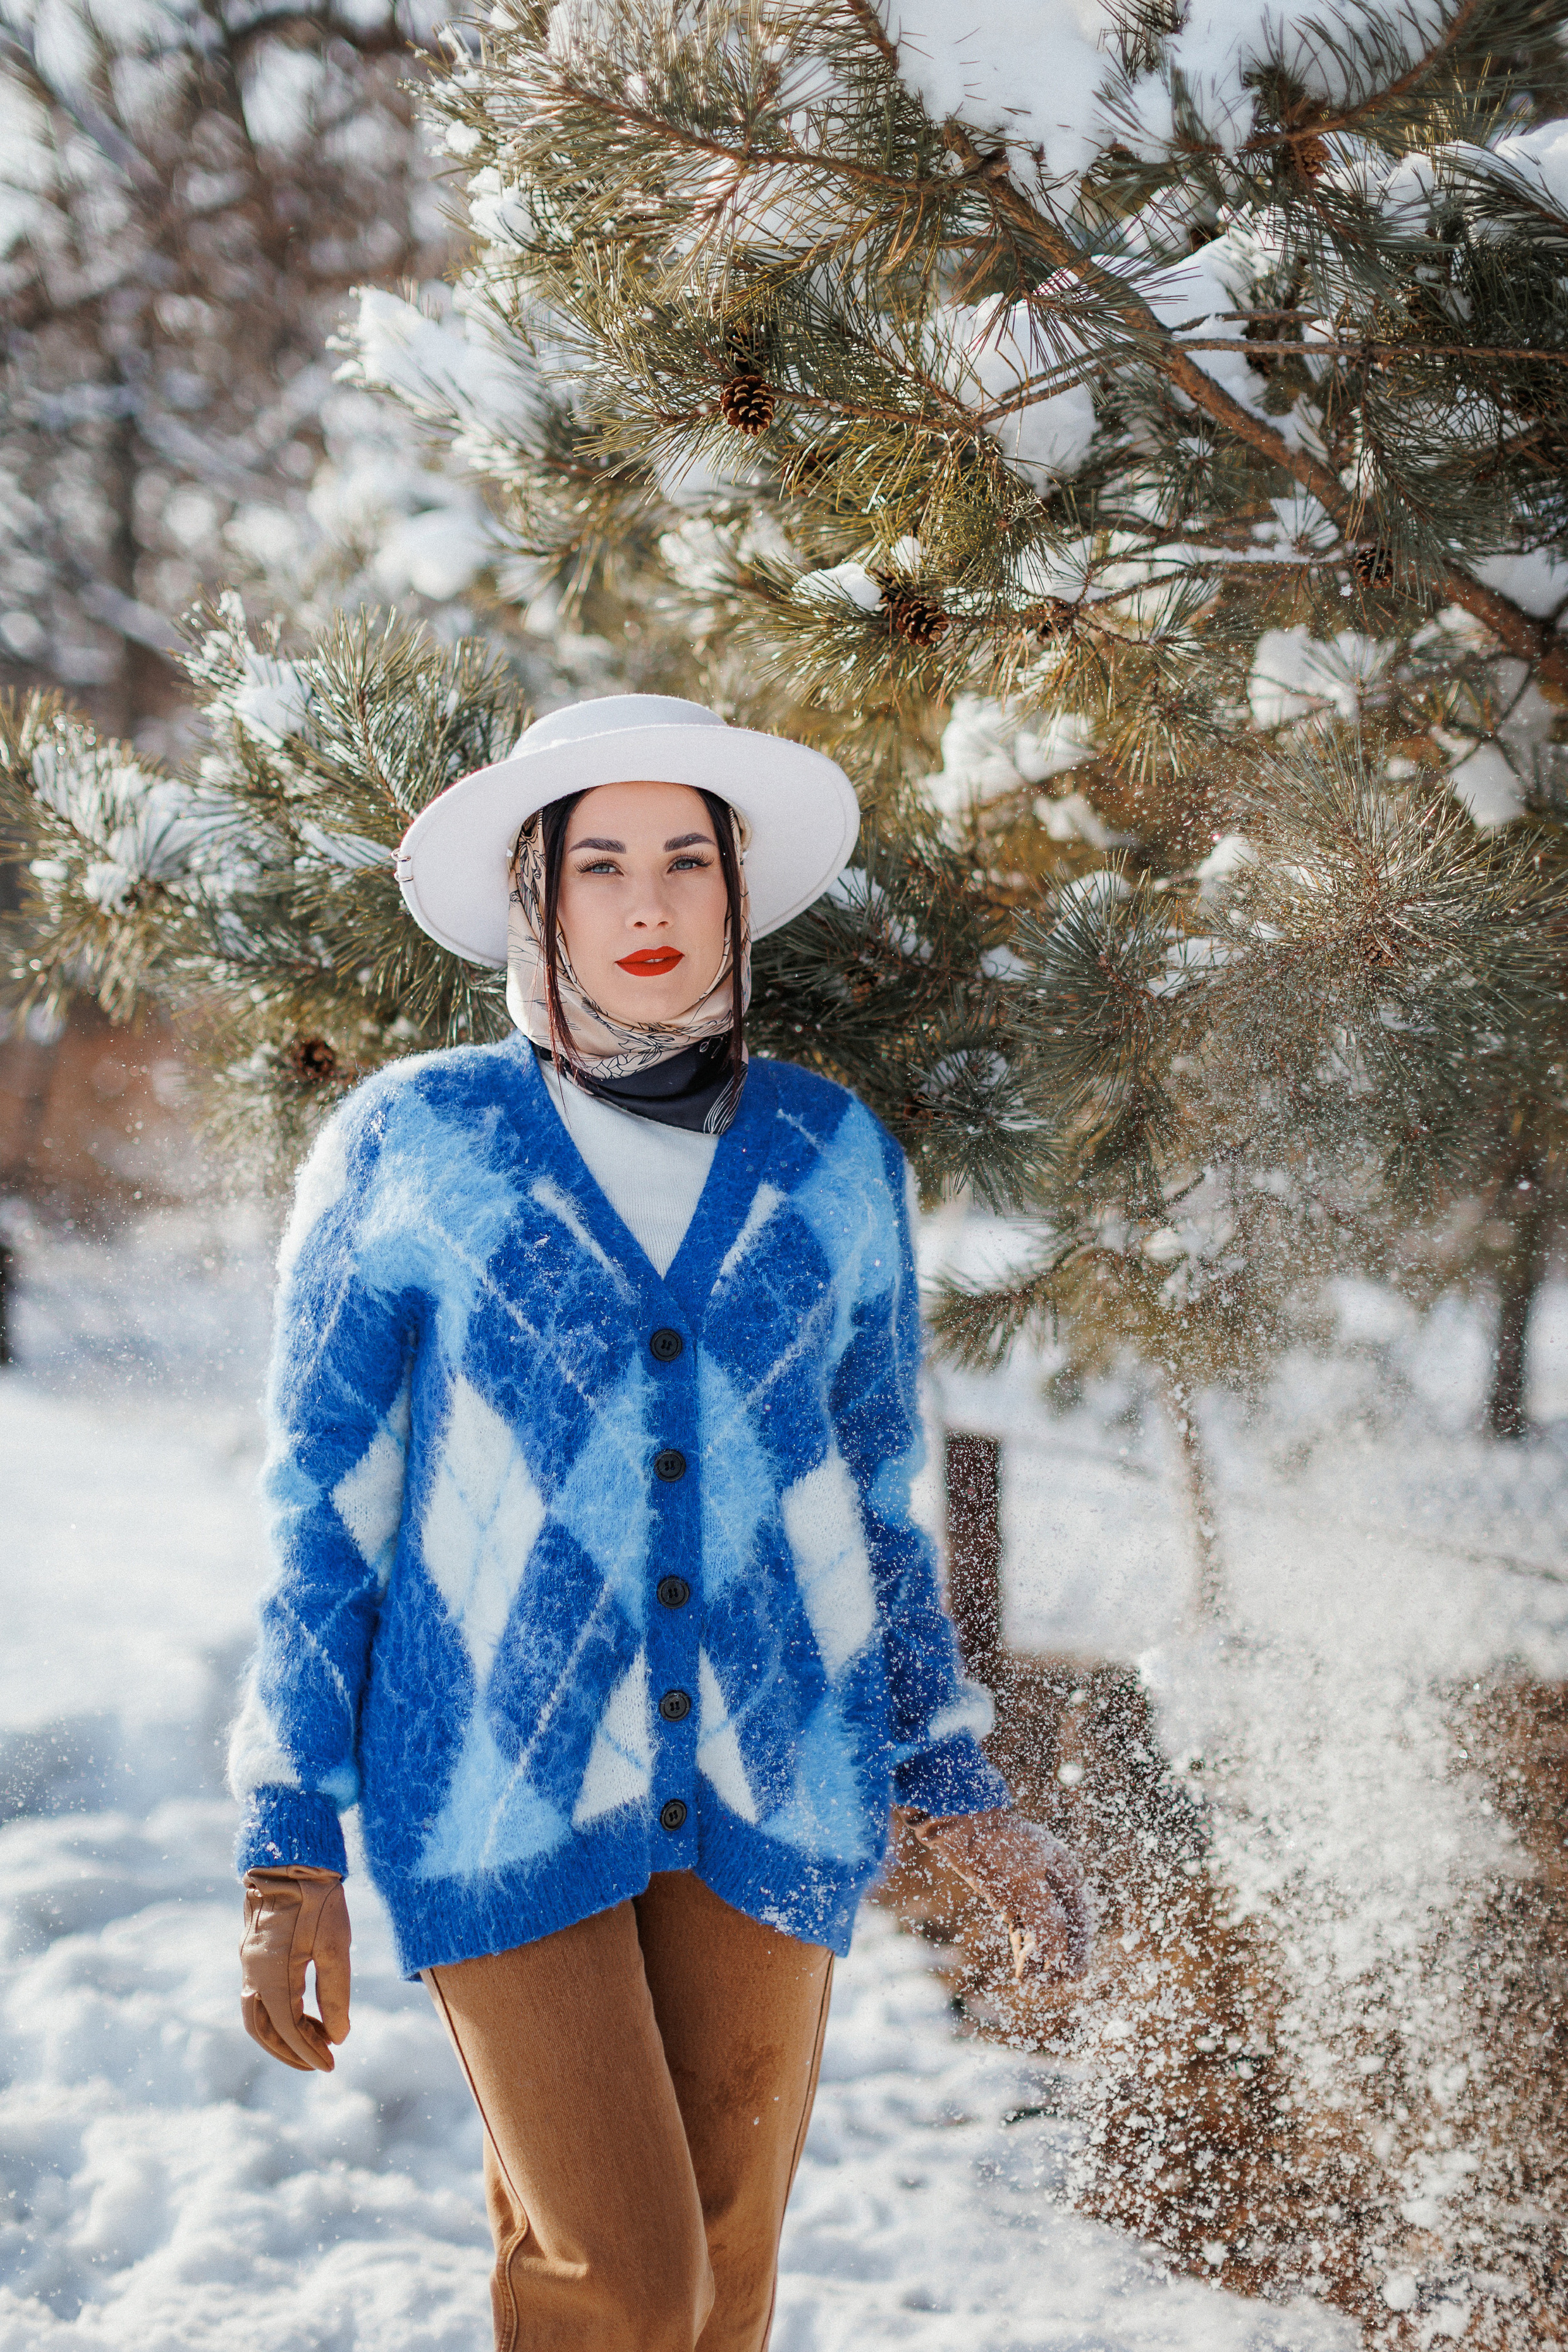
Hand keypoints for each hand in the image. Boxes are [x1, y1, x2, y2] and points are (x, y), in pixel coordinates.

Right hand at [240, 1866, 351, 2070]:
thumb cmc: (317, 1898)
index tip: (331, 2065)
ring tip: (314, 2042)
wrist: (290, 1857)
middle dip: (290, 2052)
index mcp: (271, 1975)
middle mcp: (252, 1973)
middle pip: (264, 2030)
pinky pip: (259, 1995)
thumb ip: (335, 1993)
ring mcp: (249, 1962)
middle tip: (319, 2062)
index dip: (309, 2052)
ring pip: (257, 2015)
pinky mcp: (253, 1952)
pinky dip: (278, 2013)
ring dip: (282, 2035)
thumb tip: (338, 2037)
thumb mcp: (334, 1945)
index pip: (288, 2029)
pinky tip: (302, 2012)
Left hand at [909, 1808, 1091, 1983]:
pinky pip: (1023, 1930)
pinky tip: (1021, 1970)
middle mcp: (1051, 1882)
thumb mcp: (1024, 1882)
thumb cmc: (995, 1845)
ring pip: (1043, 1932)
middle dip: (1061, 1958)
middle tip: (1054, 1982)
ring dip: (1041, 1958)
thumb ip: (1044, 1917)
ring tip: (1032, 1979)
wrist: (959, 1824)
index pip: (1080, 1917)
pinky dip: (1024, 1949)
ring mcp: (1030, 1891)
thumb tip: (1058, 1956)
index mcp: (1064, 1872)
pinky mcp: (1008, 1899)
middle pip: (1065, 1928)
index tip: (1074, 1975)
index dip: (1079, 1949)